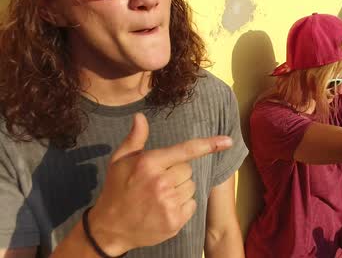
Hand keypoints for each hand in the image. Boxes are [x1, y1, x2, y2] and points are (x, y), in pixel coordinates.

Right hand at [88, 113, 232, 254]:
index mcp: (149, 163)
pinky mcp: (174, 221)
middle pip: (188, 169)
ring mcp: (168, 204)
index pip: (185, 150)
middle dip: (177, 173)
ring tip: (159, 196)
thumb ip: (135, 139)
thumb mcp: (119, 161)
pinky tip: (164, 208)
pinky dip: (183, 206)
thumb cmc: (117, 190)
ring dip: (180, 189)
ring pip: (191, 187)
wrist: (110, 229)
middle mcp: (160, 183)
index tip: (227, 141)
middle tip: (157, 182)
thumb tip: (141, 117)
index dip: (208, 144)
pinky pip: (192, 204)